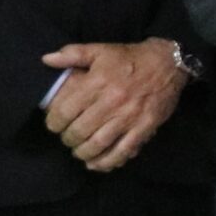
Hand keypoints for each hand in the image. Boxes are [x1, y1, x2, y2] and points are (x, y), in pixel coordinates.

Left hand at [40, 39, 186, 171]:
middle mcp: (111, 102)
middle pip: (79, 131)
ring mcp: (129, 117)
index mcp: (97, 83)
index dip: (53, 122)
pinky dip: (108, 161)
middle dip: (68, 139)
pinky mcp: (144, 127)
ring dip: (83, 153)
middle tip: (67, 138)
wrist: (169, 64)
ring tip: (79, 151)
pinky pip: (123, 150)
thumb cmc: (130, 58)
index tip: (53, 125)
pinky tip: (97, 164)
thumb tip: (46, 60)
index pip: (65, 111)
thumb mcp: (100, 50)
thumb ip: (72, 54)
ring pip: (98, 144)